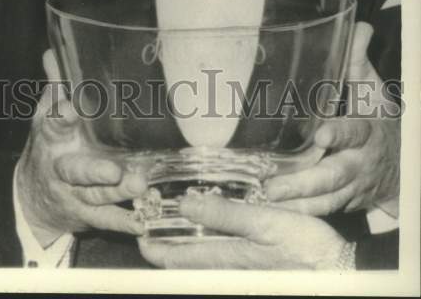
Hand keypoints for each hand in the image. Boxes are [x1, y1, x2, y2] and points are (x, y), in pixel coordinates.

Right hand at [15, 50, 146, 245]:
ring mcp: (74, 194)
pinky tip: (142, 219)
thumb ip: (55, 87)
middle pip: (76, 170)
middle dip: (94, 171)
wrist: (32, 198)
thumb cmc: (48, 146)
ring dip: (117, 193)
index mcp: (51, 138)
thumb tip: (52, 52)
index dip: (61, 115)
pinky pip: (106, 219)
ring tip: (140, 186)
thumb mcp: (45, 117)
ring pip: (96, 196)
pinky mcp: (88, 215)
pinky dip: (124, 221)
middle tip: (113, 170)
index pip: (53, 123)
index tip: (71, 108)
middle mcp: (61, 168)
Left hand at [138, 195, 347, 269]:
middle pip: (185, 260)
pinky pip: (219, 256)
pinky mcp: (254, 266)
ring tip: (167, 222)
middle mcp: (229, 268)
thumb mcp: (264, 223)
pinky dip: (204, 243)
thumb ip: (224, 214)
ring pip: (201, 258)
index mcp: (226, 259)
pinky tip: (206, 227)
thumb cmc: (306, 247)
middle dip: (163, 243)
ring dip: (182, 242)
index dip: (152, 246)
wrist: (339, 270)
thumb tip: (185, 203)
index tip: (134, 229)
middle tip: (145, 221)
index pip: (177, 257)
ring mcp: (241, 269)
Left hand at [265, 22, 399, 216]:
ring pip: (325, 198)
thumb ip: (358, 61)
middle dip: (305, 182)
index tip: (321, 136)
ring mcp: (350, 187)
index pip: (353, 132)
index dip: (339, 134)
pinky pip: (320, 212)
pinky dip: (299, 214)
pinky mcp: (342, 202)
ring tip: (265, 199)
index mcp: (366, 131)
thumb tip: (360, 26)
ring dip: (296, 202)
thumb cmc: (377, 121)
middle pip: (333, 175)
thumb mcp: (372, 91)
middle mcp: (358, 163)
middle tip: (273, 184)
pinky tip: (272, 212)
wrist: (400, 166)